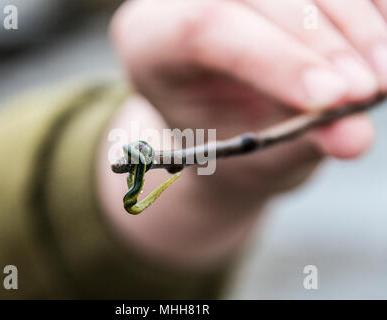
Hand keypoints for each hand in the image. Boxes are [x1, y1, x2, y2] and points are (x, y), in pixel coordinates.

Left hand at [111, 0, 382, 194]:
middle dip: (324, 42)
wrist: (229, 122)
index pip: (205, 26)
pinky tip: (380, 44)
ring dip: (354, 23)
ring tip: (382, 78)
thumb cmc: (226, 139)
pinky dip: (366, 10)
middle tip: (370, 91)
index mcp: (149, 41)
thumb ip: (292, 143)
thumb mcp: (245, 152)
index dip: (275, 57)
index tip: (335, 98)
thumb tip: (353, 138)